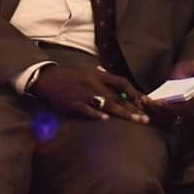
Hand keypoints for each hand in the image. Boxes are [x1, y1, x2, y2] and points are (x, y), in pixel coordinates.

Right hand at [30, 65, 148, 123]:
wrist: (48, 79)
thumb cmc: (69, 76)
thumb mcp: (87, 72)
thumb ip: (102, 78)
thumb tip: (118, 85)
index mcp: (98, 75)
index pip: (121, 82)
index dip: (134, 92)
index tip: (143, 102)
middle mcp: (94, 84)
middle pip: (118, 96)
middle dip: (133, 108)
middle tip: (145, 118)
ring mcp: (84, 94)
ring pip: (107, 104)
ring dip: (122, 113)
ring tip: (135, 120)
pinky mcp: (74, 103)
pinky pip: (87, 109)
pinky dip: (96, 113)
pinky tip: (105, 119)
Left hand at [142, 60, 193, 124]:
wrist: (179, 73)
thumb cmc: (188, 70)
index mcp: (193, 100)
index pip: (183, 108)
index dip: (172, 107)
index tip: (161, 102)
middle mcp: (184, 109)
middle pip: (171, 115)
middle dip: (158, 109)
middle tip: (147, 101)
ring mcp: (174, 111)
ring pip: (163, 117)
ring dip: (152, 110)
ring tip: (143, 100)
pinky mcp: (165, 111)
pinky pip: (157, 116)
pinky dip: (149, 111)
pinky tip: (141, 102)